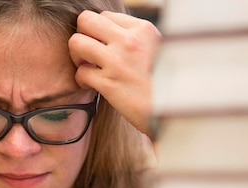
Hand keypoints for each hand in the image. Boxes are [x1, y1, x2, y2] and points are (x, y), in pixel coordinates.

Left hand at [69, 10, 160, 135]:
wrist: (171, 110)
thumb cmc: (161, 83)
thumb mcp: (155, 49)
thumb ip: (134, 37)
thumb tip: (106, 33)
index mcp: (143, 29)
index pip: (105, 16)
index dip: (99, 32)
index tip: (103, 46)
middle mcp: (130, 41)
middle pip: (86, 21)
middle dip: (82, 36)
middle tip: (87, 53)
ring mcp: (118, 62)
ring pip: (76, 43)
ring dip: (76, 56)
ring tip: (87, 66)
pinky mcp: (109, 84)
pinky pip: (81, 73)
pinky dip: (81, 80)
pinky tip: (92, 85)